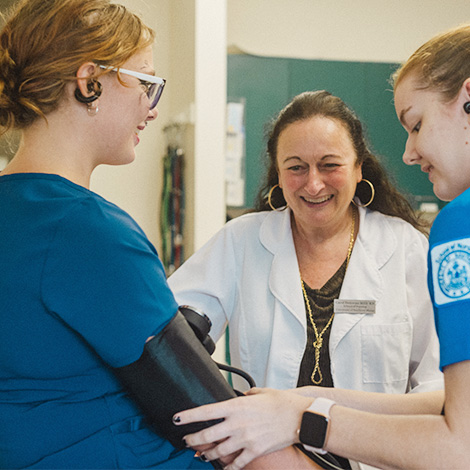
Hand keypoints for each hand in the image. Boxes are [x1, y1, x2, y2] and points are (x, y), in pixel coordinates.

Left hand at [173, 388, 312, 469]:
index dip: (188, 416)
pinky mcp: (254, 451)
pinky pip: (236, 463)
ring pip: (218, 451)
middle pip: (207, 435)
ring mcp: (245, 439)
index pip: (206, 411)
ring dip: (206, 454)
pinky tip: (223, 468)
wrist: (299, 417)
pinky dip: (227, 467)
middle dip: (192, 439)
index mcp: (236, 406)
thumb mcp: (260, 392)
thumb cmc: (281, 402)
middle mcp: (237, 423)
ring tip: (201, 453)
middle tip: (185, 439)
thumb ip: (246, 395)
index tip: (177, 418)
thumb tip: (241, 396)